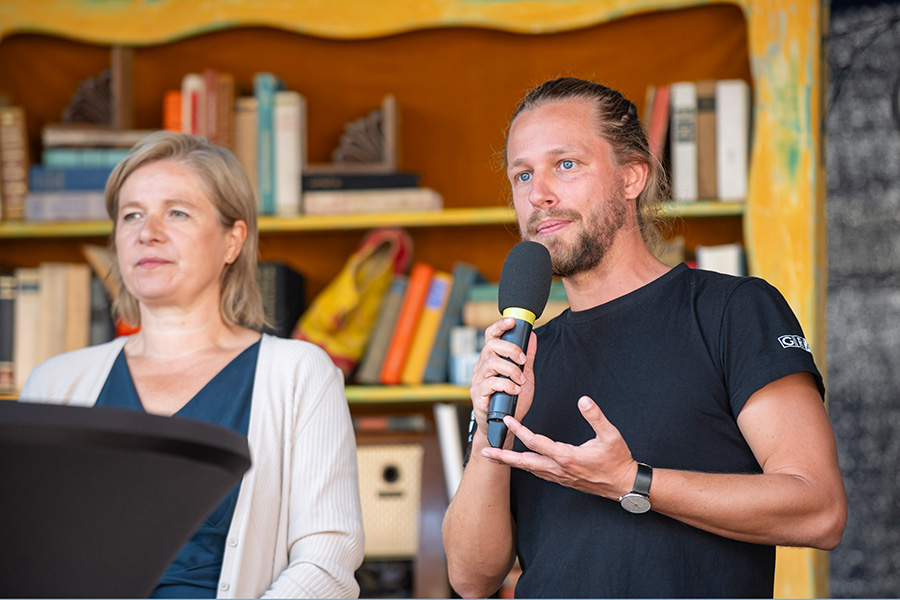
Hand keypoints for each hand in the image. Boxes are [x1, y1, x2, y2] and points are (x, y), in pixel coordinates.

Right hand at [468, 317, 536, 448]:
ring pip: (491, 364)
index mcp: (491, 360)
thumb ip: (527, 358)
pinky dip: (506, 385)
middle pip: (490, 346)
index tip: (512, 321)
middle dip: (510, 350)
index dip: (500, 326)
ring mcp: (477, 380)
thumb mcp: (525, 377)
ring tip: (521, 380)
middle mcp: (481, 367)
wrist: (504, 427)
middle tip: (522, 360)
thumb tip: (532, 337)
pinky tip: (515, 390)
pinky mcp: (477, 394)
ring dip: (511, 370)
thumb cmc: (512, 401)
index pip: (491, 337)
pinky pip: (490, 383)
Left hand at [481, 395, 637, 500]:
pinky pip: (538, 473)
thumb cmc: (618, 460)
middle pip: (524, 462)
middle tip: (484, 452)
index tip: (508, 419)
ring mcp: (559, 476)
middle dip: (503, 457)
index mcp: (567, 456)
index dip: (520, 431)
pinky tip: (519, 463)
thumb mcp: (611, 435)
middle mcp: (559, 469)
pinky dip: (525, 466)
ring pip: (529, 469)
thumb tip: (583, 400)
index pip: (537, 442)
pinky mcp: (562, 479)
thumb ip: (596, 417)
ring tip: (494, 457)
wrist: (625, 485)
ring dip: (510, 463)